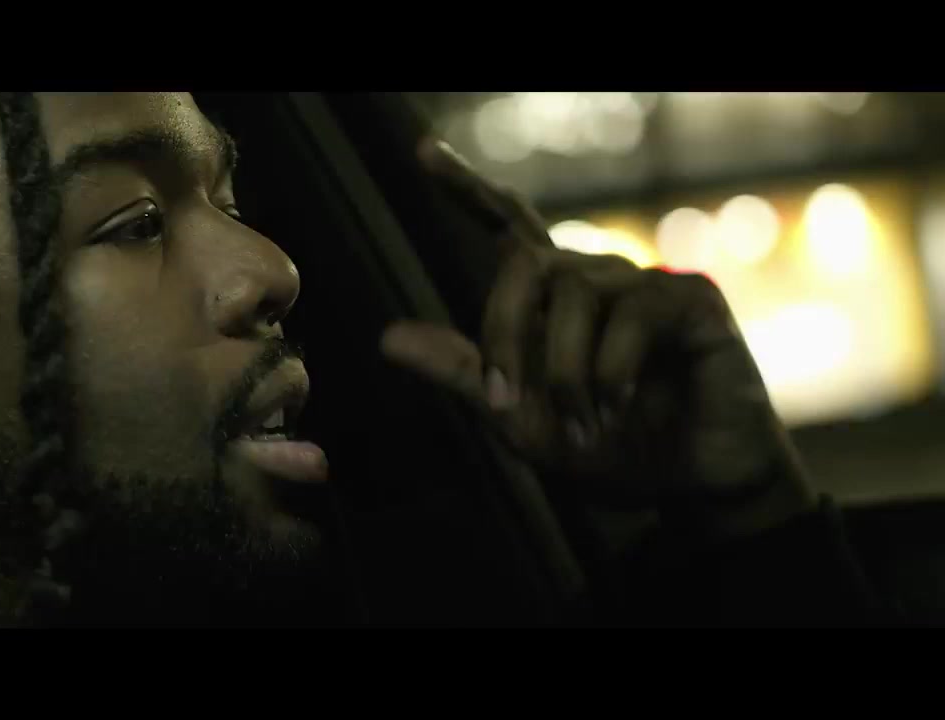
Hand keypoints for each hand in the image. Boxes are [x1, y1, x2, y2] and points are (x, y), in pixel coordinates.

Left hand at [381, 140, 816, 541]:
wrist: (686, 482)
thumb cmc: (607, 446)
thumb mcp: (519, 418)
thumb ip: (461, 373)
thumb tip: (385, 338)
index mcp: (552, 297)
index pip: (506, 226)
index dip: (467, 188)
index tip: (424, 151)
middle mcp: (594, 277)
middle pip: (524, 262)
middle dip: (503, 331)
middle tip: (503, 401)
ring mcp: (644, 282)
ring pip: (575, 295)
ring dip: (566, 374)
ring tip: (584, 426)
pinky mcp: (691, 299)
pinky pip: (633, 313)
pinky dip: (612, 371)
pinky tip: (621, 405)